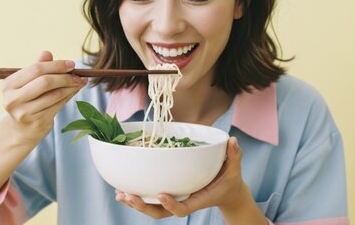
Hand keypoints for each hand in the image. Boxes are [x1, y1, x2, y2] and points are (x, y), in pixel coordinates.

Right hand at [1, 50, 86, 142]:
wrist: (23, 128)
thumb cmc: (28, 99)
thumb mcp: (29, 83)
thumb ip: (38, 68)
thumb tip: (47, 53)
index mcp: (9, 85)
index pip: (35, 69)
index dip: (56, 65)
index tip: (71, 64)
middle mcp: (13, 99)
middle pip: (44, 82)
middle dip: (64, 76)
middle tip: (78, 74)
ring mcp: (24, 112)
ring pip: (54, 94)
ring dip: (71, 87)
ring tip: (80, 81)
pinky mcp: (37, 121)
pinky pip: (58, 105)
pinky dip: (69, 96)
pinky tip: (75, 90)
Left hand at [116, 137, 257, 220]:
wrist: (227, 192)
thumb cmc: (229, 180)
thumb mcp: (234, 169)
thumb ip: (234, 156)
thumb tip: (233, 141)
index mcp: (199, 199)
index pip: (184, 208)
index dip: (172, 205)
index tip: (161, 195)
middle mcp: (184, 201)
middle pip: (161, 212)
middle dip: (144, 206)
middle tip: (128, 196)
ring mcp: (176, 199)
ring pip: (153, 208)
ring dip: (135, 203)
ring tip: (120, 194)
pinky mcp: (171, 194)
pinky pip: (151, 198)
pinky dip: (137, 195)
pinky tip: (122, 188)